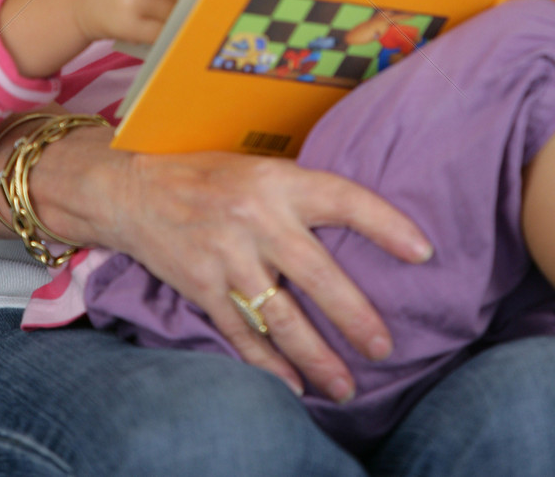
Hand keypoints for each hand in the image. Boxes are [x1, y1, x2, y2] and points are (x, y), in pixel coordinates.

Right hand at [78, 146, 431, 401]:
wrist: (131, 188)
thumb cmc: (204, 174)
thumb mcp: (256, 167)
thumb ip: (298, 191)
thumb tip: (354, 219)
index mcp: (277, 180)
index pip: (344, 199)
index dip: (387, 224)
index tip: (423, 253)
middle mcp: (255, 217)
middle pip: (319, 275)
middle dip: (356, 316)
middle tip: (384, 347)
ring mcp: (226, 255)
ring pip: (282, 318)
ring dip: (317, 358)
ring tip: (346, 387)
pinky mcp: (201, 286)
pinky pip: (242, 334)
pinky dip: (268, 366)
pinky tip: (293, 388)